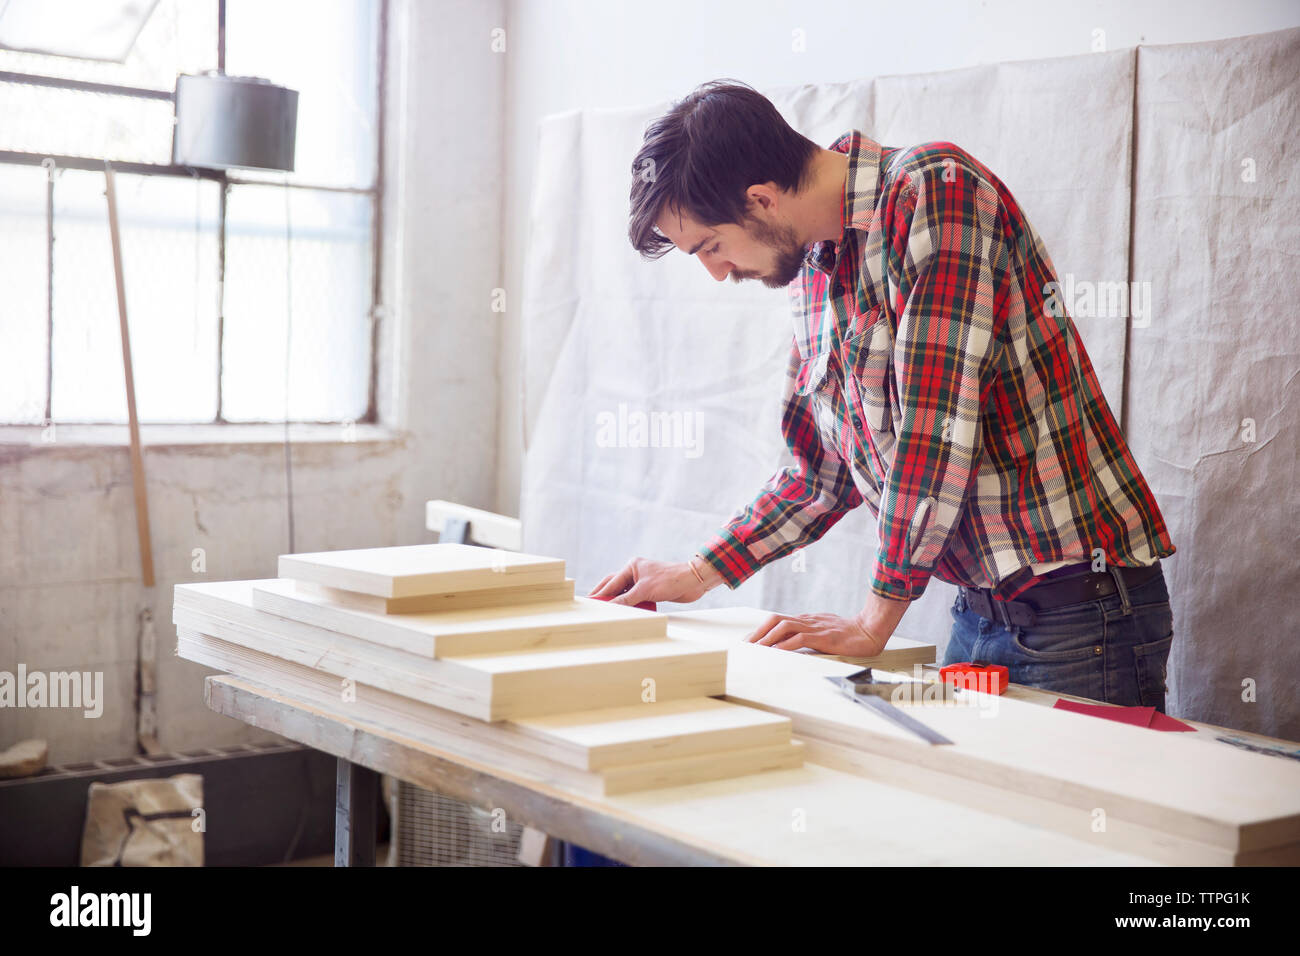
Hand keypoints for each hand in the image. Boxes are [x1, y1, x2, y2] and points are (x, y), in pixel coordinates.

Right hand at [587, 556, 720, 605]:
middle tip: (592, 607)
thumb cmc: (671, 580)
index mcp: (632, 567)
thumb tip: (611, 607)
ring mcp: (643, 582)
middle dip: (605, 596)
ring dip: (617, 602)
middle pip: (615, 586)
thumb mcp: (645, 590)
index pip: (611, 583)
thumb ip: (626, 599)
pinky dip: (630, 606)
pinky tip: (624, 613)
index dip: (600, 594)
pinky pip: (635, 599)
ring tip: (605, 612)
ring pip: (625, 593)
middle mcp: (636, 573)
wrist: (693, 581)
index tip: (589, 603)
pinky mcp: (651, 591)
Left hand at [745, 609, 887, 656]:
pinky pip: (800, 638)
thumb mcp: (823, 632)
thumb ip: (808, 636)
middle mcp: (806, 621)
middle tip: (745, 646)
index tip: (748, 641)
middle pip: (775, 620)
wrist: (869, 630)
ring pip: (783, 626)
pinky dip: (785, 644)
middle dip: (758, 632)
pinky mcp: (823, 637)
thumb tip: (790, 646)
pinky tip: (776, 651)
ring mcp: (814, 627)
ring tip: (754, 649)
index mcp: (805, 620)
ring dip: (767, 638)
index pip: (777, 621)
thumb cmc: (848, 634)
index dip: (760, 630)